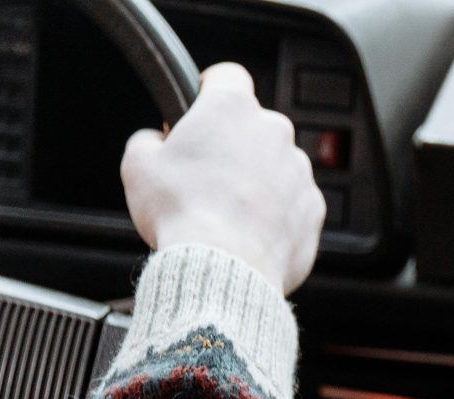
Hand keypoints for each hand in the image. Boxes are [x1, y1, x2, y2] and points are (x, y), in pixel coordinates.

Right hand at [121, 63, 324, 294]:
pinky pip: (294, 202)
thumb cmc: (181, 213)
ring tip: (228, 210)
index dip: (209, 92)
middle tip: (206, 174)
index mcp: (232, 108)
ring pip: (277, 165)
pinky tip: (250, 231)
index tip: (198, 111)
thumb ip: (150, 140)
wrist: (223, 267)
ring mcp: (299, 171)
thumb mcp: (139, 164)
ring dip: (257, 180)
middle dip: (233, 144)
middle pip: (254, 126)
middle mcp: (274, 132)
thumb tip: (157, 143)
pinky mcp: (315, 208)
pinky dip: (277, 212)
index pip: (227, 76)